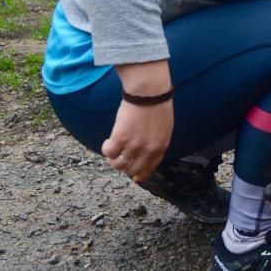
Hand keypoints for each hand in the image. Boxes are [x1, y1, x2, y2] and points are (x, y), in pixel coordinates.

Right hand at [102, 60, 173, 181]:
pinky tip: (107, 142)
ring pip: (118, 164)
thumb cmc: (157, 105)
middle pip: (132, 169)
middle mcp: (147, 150)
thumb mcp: (164, 128)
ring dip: (113, 159)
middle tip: (119, 158)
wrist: (149, 93)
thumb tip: (148, 151)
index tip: (135, 177)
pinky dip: (106, 150)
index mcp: (160, 148)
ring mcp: (133, 146)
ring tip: (112, 150)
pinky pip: (108, 152)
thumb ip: (157, 142)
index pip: (149, 168)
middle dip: (125, 167)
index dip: (140, 174)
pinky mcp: (120, 138)